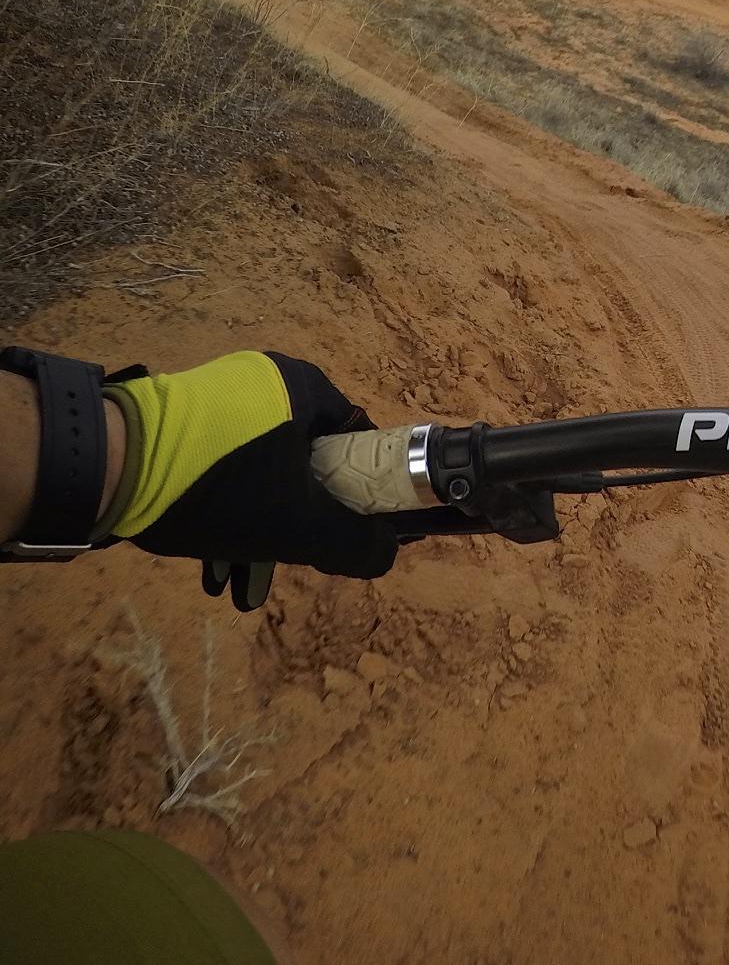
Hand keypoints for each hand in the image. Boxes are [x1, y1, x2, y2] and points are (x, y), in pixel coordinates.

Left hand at [105, 352, 431, 577]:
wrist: (105, 465)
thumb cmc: (222, 486)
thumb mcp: (299, 525)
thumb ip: (355, 542)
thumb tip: (388, 552)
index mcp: (302, 386)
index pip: (357, 436)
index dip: (359, 489)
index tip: (344, 530)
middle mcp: (261, 382)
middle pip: (304, 461)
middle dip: (296, 523)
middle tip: (286, 562)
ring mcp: (214, 398)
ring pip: (259, 472)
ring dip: (256, 529)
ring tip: (237, 582)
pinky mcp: (175, 420)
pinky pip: (220, 468)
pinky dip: (223, 511)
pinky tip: (210, 564)